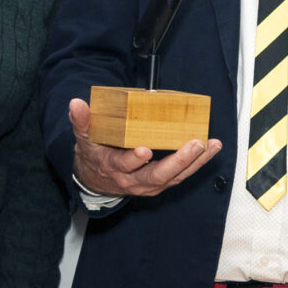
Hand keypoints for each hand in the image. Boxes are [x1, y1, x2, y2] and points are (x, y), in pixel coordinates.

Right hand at [70, 98, 222, 197]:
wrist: (97, 179)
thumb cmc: (94, 154)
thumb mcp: (84, 138)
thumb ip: (81, 121)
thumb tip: (76, 103)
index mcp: (113, 168)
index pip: (123, 165)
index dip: (133, 160)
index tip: (144, 150)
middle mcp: (133, 180)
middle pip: (157, 175)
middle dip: (178, 161)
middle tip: (194, 144)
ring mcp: (149, 184)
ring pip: (175, 176)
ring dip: (196, 162)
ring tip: (212, 144)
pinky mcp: (161, 183)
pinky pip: (182, 175)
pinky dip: (197, 163)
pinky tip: (210, 148)